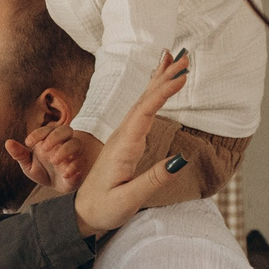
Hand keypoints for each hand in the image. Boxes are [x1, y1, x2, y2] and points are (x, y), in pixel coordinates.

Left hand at [6, 118, 88, 195]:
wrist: (57, 185)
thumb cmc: (43, 170)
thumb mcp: (28, 164)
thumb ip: (19, 154)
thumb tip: (7, 143)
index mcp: (50, 139)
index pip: (47, 130)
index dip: (38, 134)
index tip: (28, 143)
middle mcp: (64, 143)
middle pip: (66, 130)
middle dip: (55, 137)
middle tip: (44, 148)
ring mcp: (74, 153)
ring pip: (75, 143)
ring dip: (65, 150)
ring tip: (54, 161)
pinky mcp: (81, 165)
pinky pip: (81, 161)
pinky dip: (74, 166)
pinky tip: (65, 173)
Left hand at [70, 50, 191, 236]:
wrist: (83, 214)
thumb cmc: (104, 209)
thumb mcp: (129, 199)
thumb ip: (154, 180)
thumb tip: (180, 160)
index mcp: (122, 148)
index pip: (144, 113)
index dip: (162, 92)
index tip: (181, 76)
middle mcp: (122, 137)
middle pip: (144, 99)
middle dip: (164, 76)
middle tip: (185, 55)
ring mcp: (123, 137)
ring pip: (142, 101)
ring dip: (159, 79)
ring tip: (175, 57)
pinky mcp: (126, 140)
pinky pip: (141, 110)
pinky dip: (152, 92)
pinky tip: (158, 82)